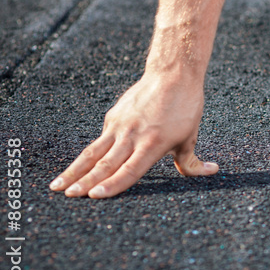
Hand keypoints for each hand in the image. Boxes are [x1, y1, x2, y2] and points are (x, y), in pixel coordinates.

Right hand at [49, 72, 217, 197]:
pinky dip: (87, 156)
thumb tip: (212, 171)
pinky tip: (75, 169)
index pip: (129, 170)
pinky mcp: (114, 117)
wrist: (173, 73)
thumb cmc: (186, 106)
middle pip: (105, 163)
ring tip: (57, 186)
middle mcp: (133, 135)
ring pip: (93, 152)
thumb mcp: (191, 136)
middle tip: (69, 196)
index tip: (94, 196)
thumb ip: (192, 160)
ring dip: (74, 171)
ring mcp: (120, 125)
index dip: (112, 184)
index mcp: (153, 143)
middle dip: (85, 182)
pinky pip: (99, 140)